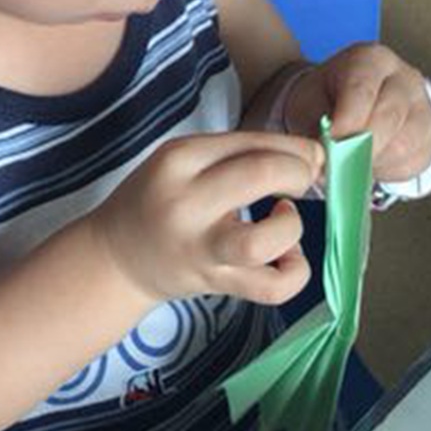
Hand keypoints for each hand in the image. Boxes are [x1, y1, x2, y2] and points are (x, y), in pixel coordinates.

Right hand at [93, 131, 323, 307]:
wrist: (116, 259)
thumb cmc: (159, 201)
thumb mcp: (183, 161)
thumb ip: (239, 154)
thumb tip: (313, 157)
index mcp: (179, 158)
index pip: (255, 142)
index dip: (298, 149)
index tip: (308, 159)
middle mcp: (187, 201)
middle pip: (264, 174)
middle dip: (300, 173)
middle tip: (300, 183)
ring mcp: (200, 248)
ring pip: (264, 240)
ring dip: (292, 227)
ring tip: (284, 220)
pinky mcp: (214, 284)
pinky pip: (272, 287)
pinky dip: (295, 273)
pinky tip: (286, 258)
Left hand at [283, 44, 430, 183]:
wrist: (349, 101)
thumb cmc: (328, 99)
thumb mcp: (308, 103)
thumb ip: (313, 126)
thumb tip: (324, 156)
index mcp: (371, 60)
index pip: (362, 91)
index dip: (346, 122)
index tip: (332, 145)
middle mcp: (404, 78)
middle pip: (388, 116)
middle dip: (360, 147)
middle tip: (338, 164)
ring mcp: (422, 106)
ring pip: (403, 143)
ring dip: (374, 161)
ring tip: (352, 160)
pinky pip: (413, 159)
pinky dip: (389, 169)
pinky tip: (372, 161)